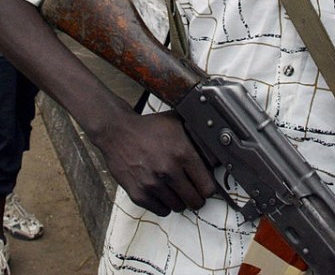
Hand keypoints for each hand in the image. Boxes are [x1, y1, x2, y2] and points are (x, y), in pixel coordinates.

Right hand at [93, 110, 217, 216]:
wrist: (117, 132)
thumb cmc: (148, 128)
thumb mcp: (177, 124)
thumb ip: (198, 137)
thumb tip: (217, 151)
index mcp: (182, 153)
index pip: (208, 187)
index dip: (207, 187)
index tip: (203, 185)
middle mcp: (168, 170)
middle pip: (195, 201)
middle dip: (195, 196)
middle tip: (190, 189)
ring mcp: (153, 184)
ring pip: (178, 207)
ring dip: (178, 199)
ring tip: (172, 187)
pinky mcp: (139, 193)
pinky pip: (161, 210)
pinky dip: (163, 204)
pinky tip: (160, 191)